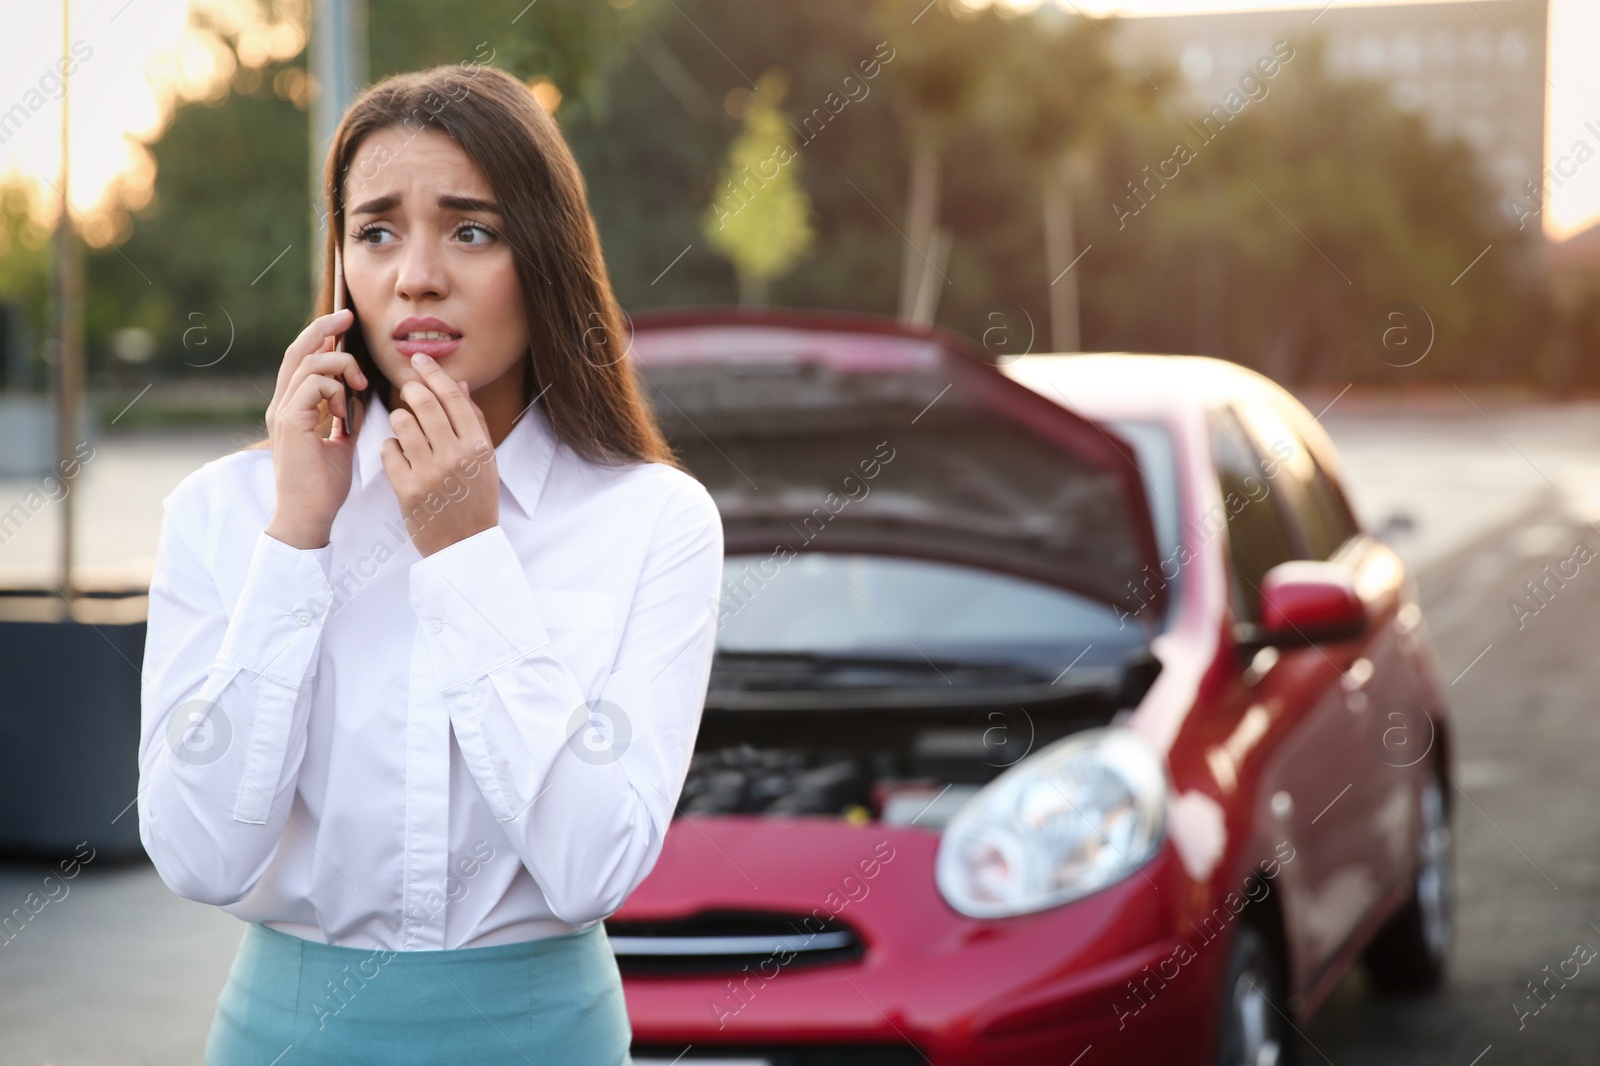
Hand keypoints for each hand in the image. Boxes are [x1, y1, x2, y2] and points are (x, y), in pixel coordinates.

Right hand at [263, 308, 364, 549]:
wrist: (308, 517)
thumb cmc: (324, 486)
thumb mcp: (340, 443)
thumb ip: (344, 417)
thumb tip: (358, 396)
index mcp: (292, 408)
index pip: (303, 360)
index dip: (321, 336)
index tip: (345, 324)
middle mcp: (282, 405)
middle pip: (298, 351)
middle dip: (324, 328)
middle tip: (349, 317)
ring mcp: (282, 413)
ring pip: (308, 364)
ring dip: (339, 366)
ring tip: (357, 384)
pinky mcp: (290, 423)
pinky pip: (313, 386)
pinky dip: (335, 390)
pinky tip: (345, 412)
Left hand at [381, 352, 498, 556]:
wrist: (464, 545)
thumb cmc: (476, 499)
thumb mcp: (484, 460)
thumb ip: (472, 421)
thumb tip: (459, 384)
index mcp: (478, 447)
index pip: (453, 398)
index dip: (433, 373)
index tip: (419, 360)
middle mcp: (455, 457)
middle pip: (424, 404)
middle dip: (411, 389)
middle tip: (407, 388)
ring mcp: (429, 473)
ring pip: (401, 423)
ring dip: (399, 418)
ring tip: (405, 426)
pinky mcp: (406, 489)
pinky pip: (389, 451)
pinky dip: (391, 447)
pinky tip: (400, 454)